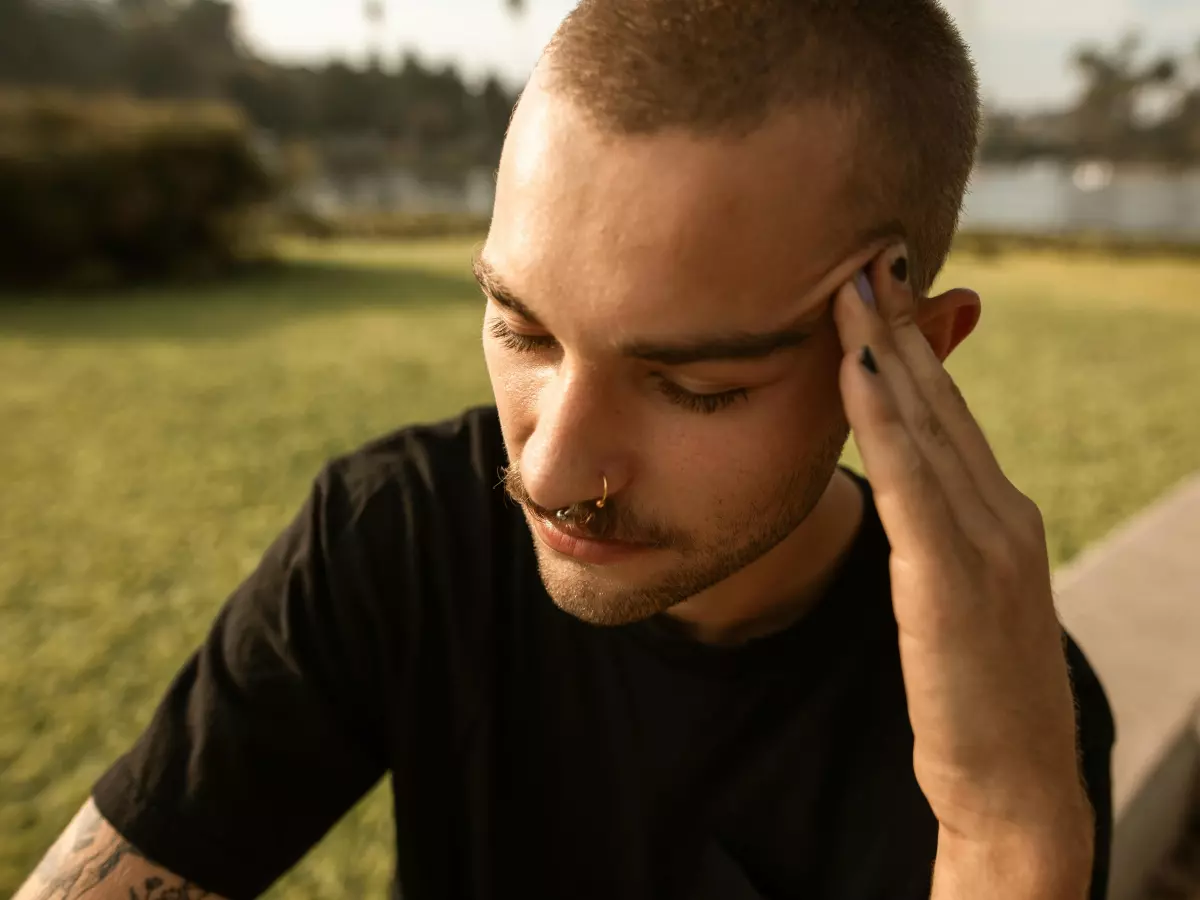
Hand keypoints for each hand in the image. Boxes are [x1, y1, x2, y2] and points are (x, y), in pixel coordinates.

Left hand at [832, 244, 1092, 887]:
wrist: (1016, 782)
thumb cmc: (974, 692)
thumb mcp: (961, 596)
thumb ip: (937, 537)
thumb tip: (902, 494)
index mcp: (997, 514)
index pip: (945, 412)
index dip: (911, 345)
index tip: (877, 285)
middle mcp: (999, 512)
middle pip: (939, 401)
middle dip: (899, 324)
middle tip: (864, 252)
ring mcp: (985, 542)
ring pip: (926, 426)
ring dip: (886, 350)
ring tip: (852, 285)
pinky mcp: (955, 581)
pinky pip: (913, 484)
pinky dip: (884, 422)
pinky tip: (856, 370)